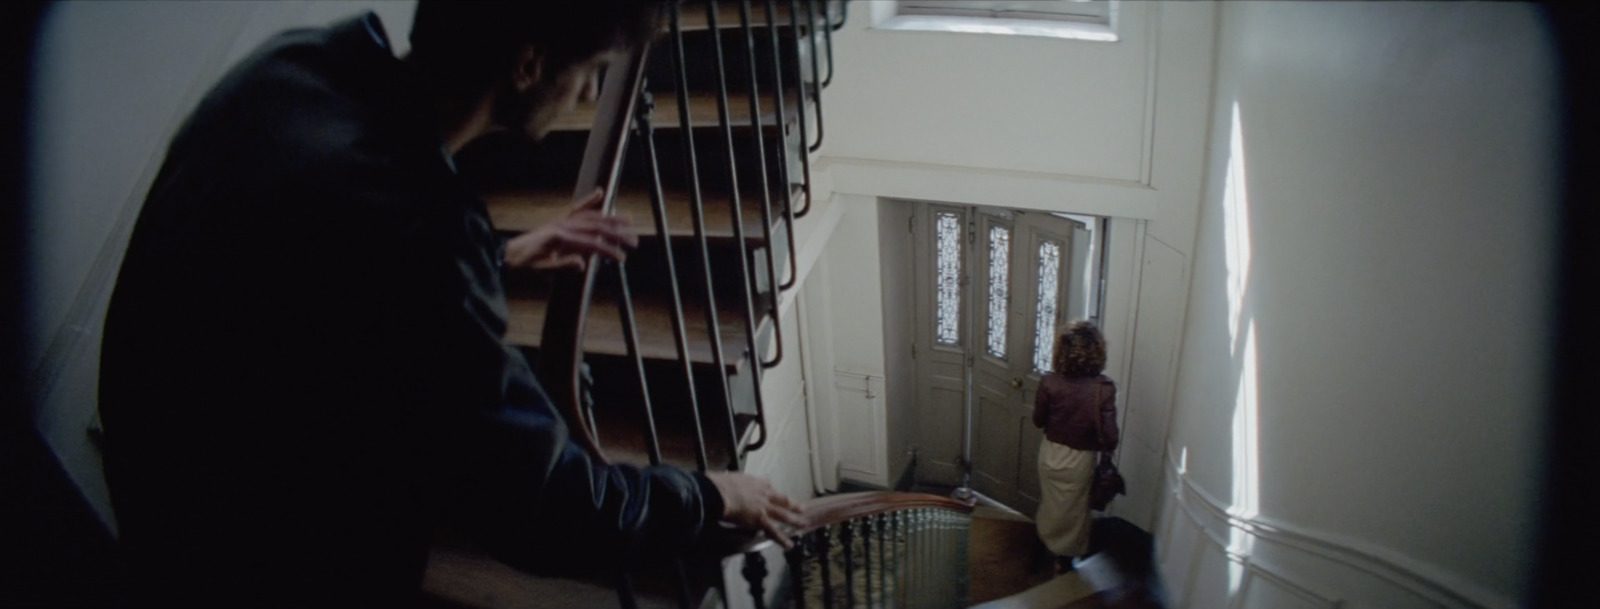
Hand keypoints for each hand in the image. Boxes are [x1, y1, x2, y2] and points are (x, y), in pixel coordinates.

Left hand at [502, 187, 637, 271]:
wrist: (508, 254)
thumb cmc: (525, 263)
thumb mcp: (542, 269)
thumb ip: (562, 265)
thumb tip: (583, 263)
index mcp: (560, 237)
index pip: (591, 243)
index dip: (608, 250)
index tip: (622, 257)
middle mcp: (563, 225)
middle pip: (596, 227)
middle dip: (617, 233)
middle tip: (634, 240)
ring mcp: (561, 221)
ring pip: (590, 216)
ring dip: (611, 218)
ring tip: (629, 220)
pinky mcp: (559, 220)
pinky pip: (576, 208)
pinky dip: (589, 200)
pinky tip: (600, 193)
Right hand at [704, 471, 806, 547]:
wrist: (721, 492)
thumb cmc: (721, 485)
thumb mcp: (731, 478)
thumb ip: (735, 482)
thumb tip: (731, 483)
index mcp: (756, 483)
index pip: (768, 485)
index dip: (773, 491)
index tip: (776, 494)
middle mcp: (764, 494)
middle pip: (783, 500)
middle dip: (793, 504)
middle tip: (803, 508)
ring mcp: (765, 507)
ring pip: (784, 515)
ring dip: (795, 520)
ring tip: (803, 524)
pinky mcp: (761, 520)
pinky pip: (774, 531)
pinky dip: (782, 539)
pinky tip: (789, 544)